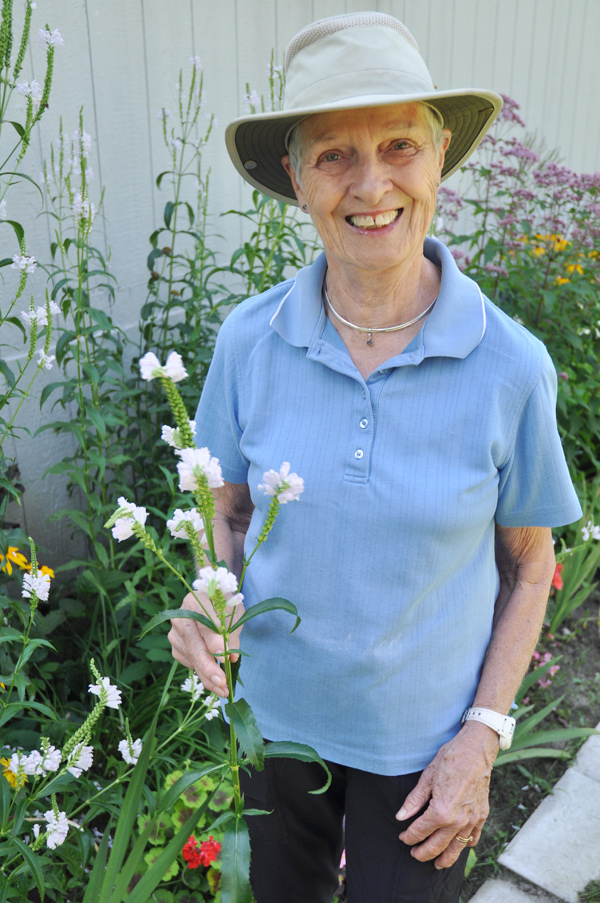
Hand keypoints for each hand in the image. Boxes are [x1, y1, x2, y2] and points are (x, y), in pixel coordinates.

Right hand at [167, 591, 244, 697]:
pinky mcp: (176, 646)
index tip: (225, 658)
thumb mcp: (234, 613)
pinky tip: (213, 679)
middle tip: (222, 682)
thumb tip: (231, 657)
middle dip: (208, 666)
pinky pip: (188, 662)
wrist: (214, 604)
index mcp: (194, 601)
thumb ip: (231, 633)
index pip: (204, 623)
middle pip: (193, 644)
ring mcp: (175, 633)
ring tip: (223, 689)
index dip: (214, 641)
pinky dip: (201, 673)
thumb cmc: (225, 606)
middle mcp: (180, 617)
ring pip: (191, 657)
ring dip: (207, 675)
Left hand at [396, 722, 498, 868]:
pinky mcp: (482, 815)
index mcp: (441, 812)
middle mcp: (457, 821)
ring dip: (446, 858)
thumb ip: (414, 800)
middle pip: (437, 846)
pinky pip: (473, 837)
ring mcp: (471, 819)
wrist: (476, 749)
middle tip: (415, 854)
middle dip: (423, 853)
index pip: (420, 831)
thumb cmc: (450, 759)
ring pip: (456, 848)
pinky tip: (461, 846)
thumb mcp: (427, 777)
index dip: (409, 836)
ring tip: (437, 864)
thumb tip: (401, 816)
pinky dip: (467, 844)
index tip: (403, 837)